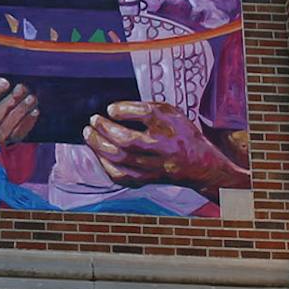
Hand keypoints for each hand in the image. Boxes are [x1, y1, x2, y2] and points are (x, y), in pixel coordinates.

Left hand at [84, 101, 245, 190]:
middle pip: (127, 140)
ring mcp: (153, 166)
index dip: (123, 110)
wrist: (199, 164)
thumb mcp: (171, 113)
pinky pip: (120, 176)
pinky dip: (105, 164)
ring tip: (89, 134)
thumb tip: (113, 110)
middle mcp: (162, 147)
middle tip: (93, 120)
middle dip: (104, 129)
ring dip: (99, 145)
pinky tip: (99, 153)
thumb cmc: (180, 134)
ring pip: (120, 159)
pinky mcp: (147, 180)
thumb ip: (145, 108)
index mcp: (170, 126)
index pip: (145, 114)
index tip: (110, 109)